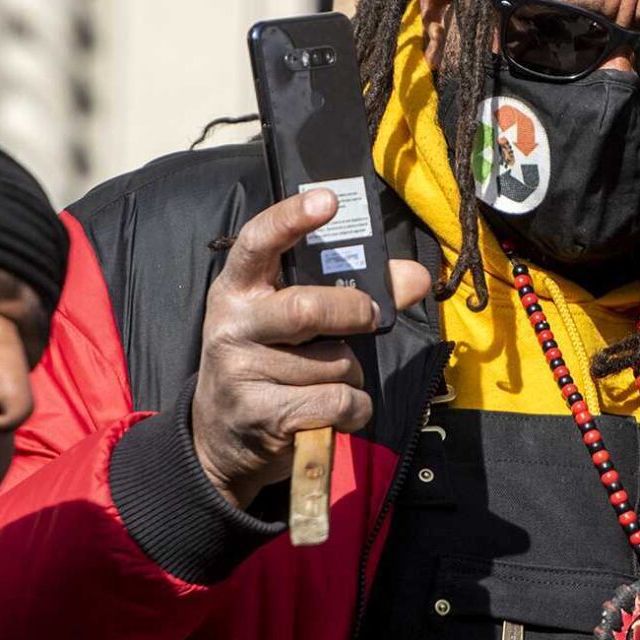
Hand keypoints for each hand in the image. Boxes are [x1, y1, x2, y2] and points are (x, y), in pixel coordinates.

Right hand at [191, 188, 433, 508]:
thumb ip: (356, 293)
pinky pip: (337, 402)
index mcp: (238, 288)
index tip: (328, 200)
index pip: (258, 242)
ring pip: (334, 362)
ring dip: (350, 373)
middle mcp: (233, 324)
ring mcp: (240, 371)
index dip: (292, 218)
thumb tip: (417, 277)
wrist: (222, 439)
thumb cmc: (272, 364)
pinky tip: (333, 412)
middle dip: (354, 312)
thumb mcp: (297, 324)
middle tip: (369, 316)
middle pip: (308, 307)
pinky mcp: (260, 416)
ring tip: (325, 380)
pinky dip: (355, 409)